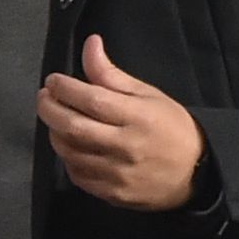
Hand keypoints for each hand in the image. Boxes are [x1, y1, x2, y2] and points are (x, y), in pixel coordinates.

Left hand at [39, 35, 205, 209]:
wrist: (193, 175)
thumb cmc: (171, 128)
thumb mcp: (148, 94)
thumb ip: (112, 74)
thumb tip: (90, 44)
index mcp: (137, 116)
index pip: (91, 99)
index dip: (65, 88)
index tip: (53, 81)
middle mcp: (125, 146)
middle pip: (73, 126)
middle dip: (49, 109)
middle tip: (44, 97)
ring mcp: (116, 173)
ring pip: (70, 152)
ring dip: (55, 133)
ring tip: (57, 119)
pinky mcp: (111, 194)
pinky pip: (77, 174)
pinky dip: (68, 157)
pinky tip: (72, 145)